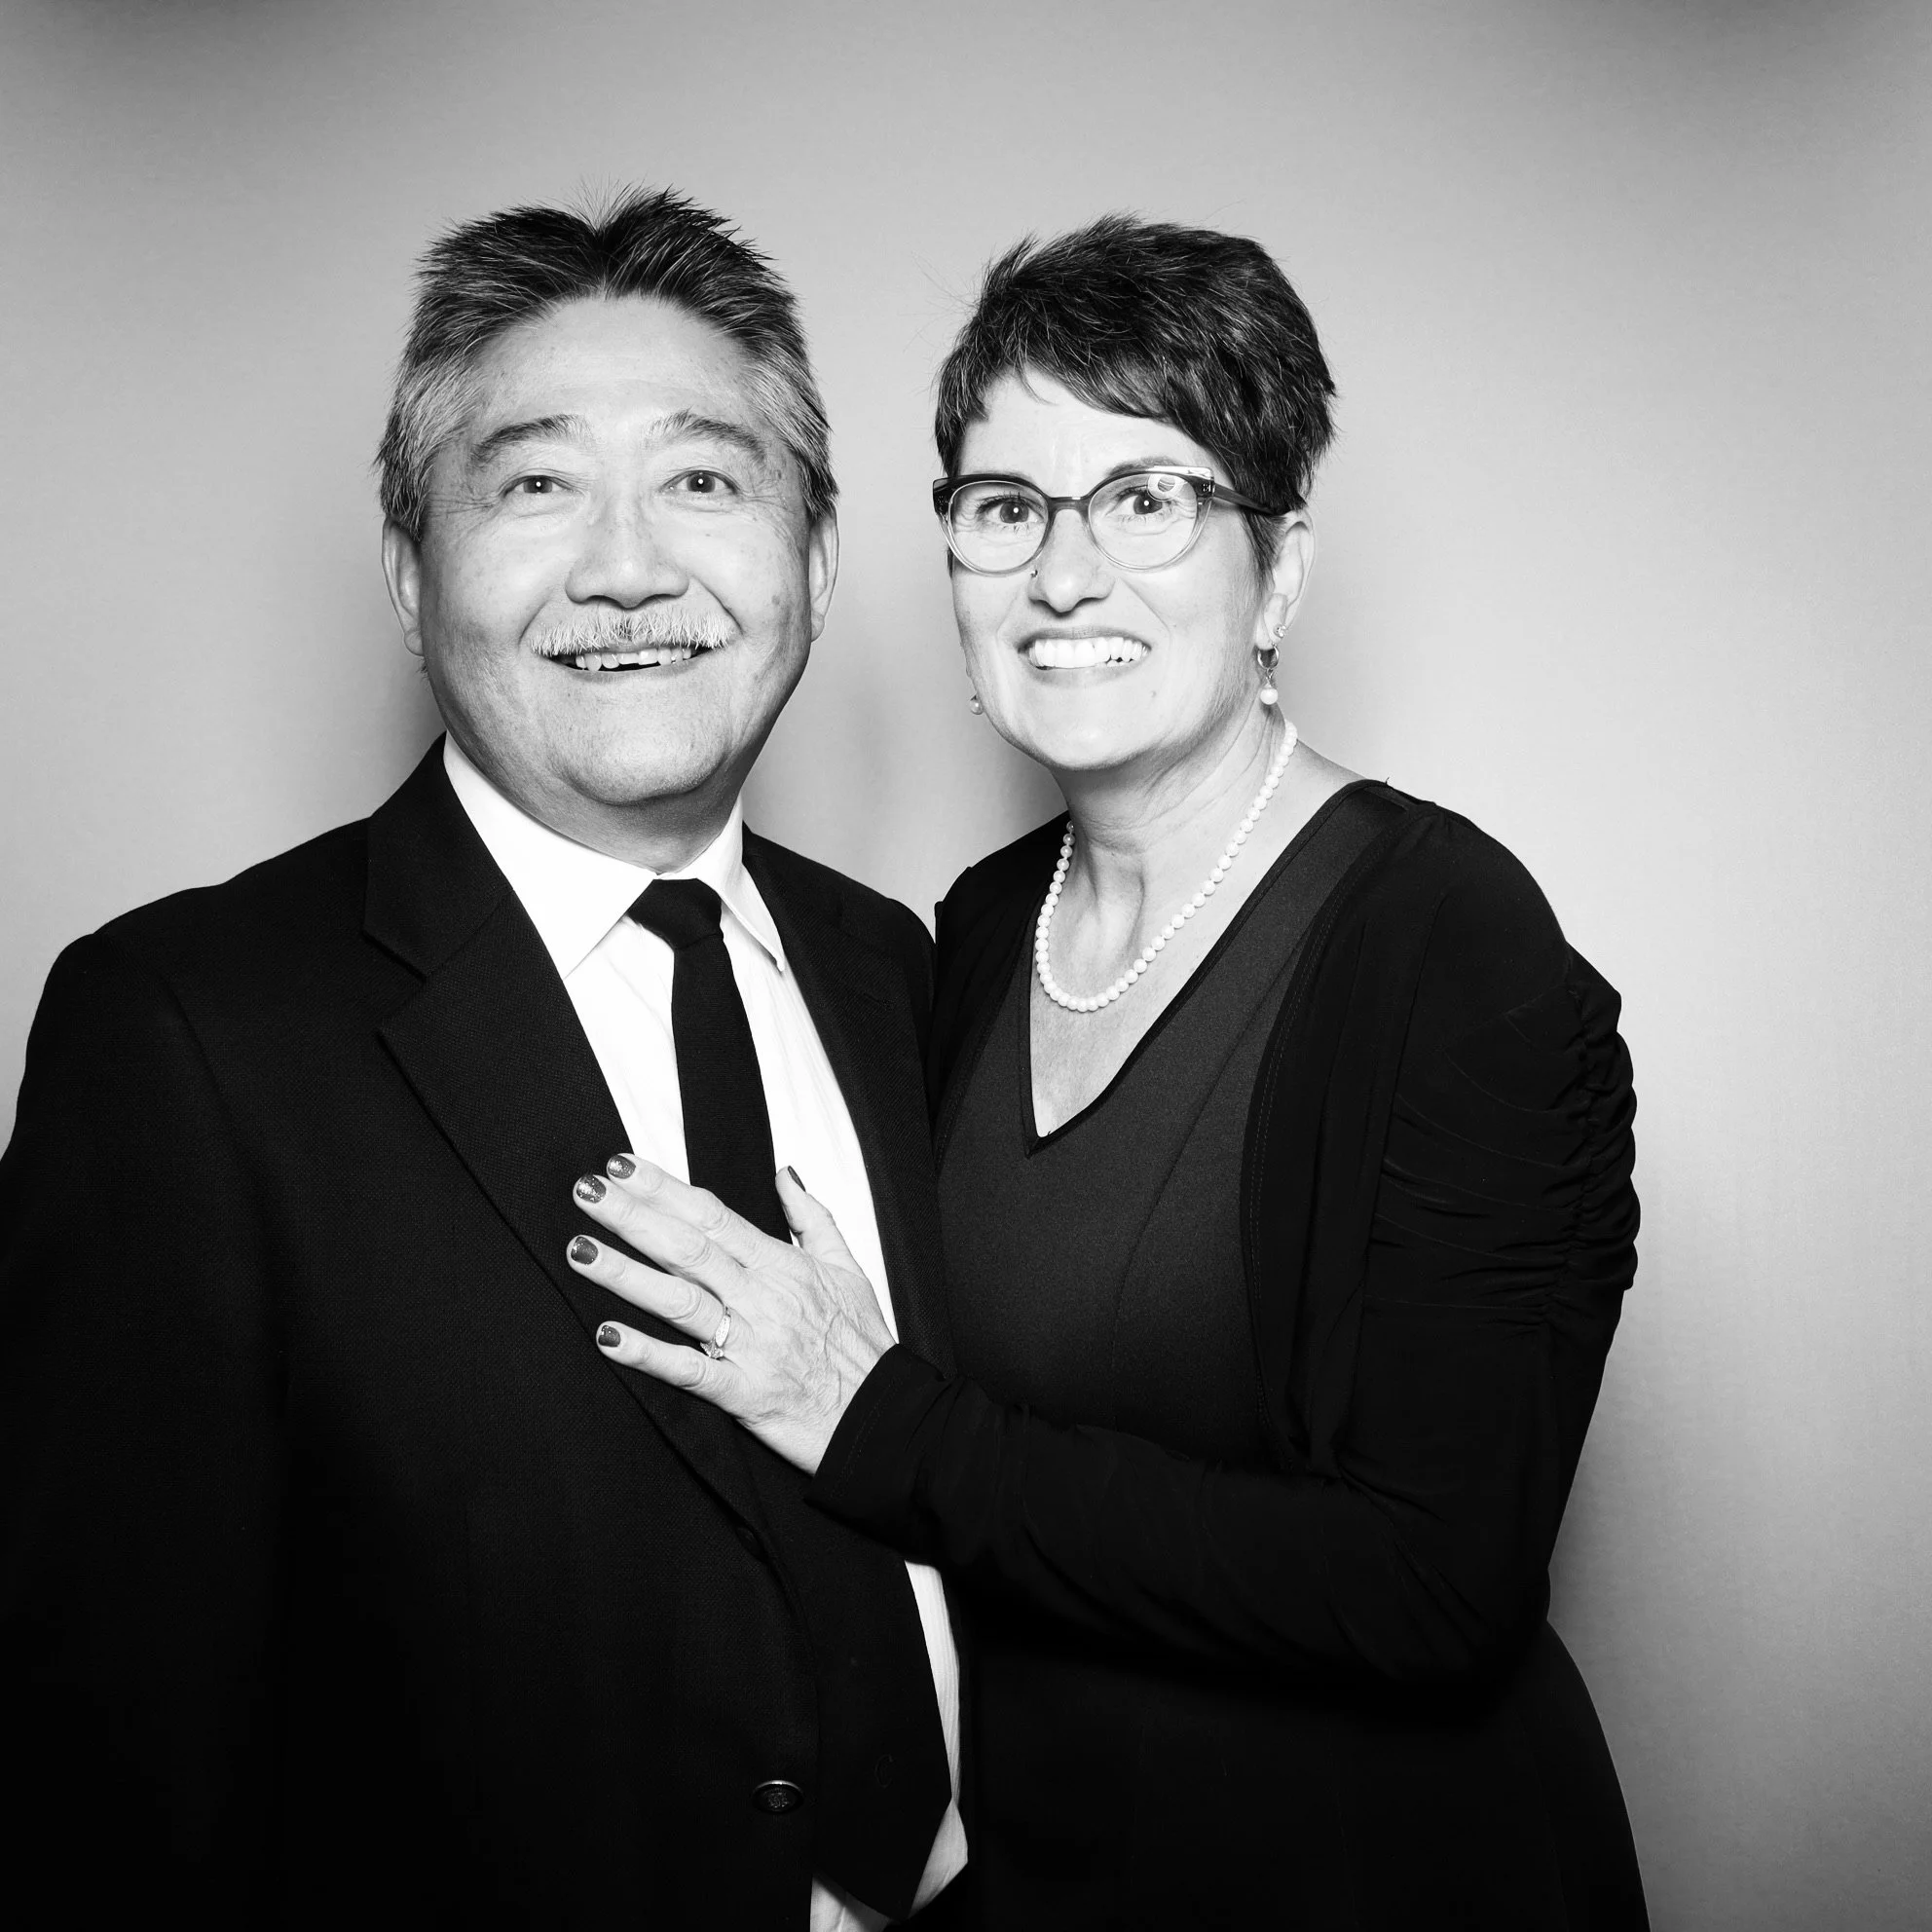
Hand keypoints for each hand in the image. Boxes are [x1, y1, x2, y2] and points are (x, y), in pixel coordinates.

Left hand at [566, 1156, 894, 1473]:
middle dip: (633, 1217)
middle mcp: (762, 1299)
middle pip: (688, 1248)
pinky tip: (606, 1336)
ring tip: (580, 1250)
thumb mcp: (848, 1269)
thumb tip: (785, 1174)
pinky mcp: (743, 1393)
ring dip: (626, 1274)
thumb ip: (812, 1218)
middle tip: (585, 1192)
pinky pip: (688, 1370)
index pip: (713, 1216)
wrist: (886, 1419)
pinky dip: (646, 1353)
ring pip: (680, 1301)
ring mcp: (751, 1345)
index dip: (665, 1190)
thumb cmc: (864, 1346)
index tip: (623, 1168)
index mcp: (783, 1266)